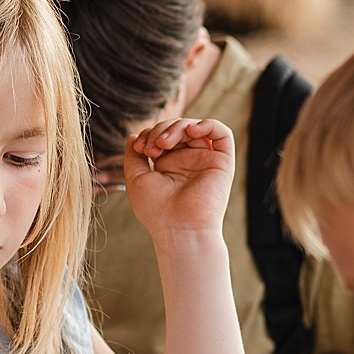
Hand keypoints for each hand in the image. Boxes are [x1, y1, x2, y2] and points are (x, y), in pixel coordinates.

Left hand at [123, 117, 234, 243]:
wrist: (179, 229)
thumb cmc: (156, 211)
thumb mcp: (136, 179)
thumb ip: (133, 156)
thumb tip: (132, 136)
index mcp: (169, 165)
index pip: (161, 135)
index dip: (148, 133)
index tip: (139, 147)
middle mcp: (188, 161)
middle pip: (176, 128)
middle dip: (160, 130)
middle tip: (151, 148)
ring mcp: (204, 160)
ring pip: (194, 127)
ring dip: (176, 127)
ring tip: (163, 143)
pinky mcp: (221, 162)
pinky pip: (221, 133)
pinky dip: (207, 124)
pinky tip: (191, 131)